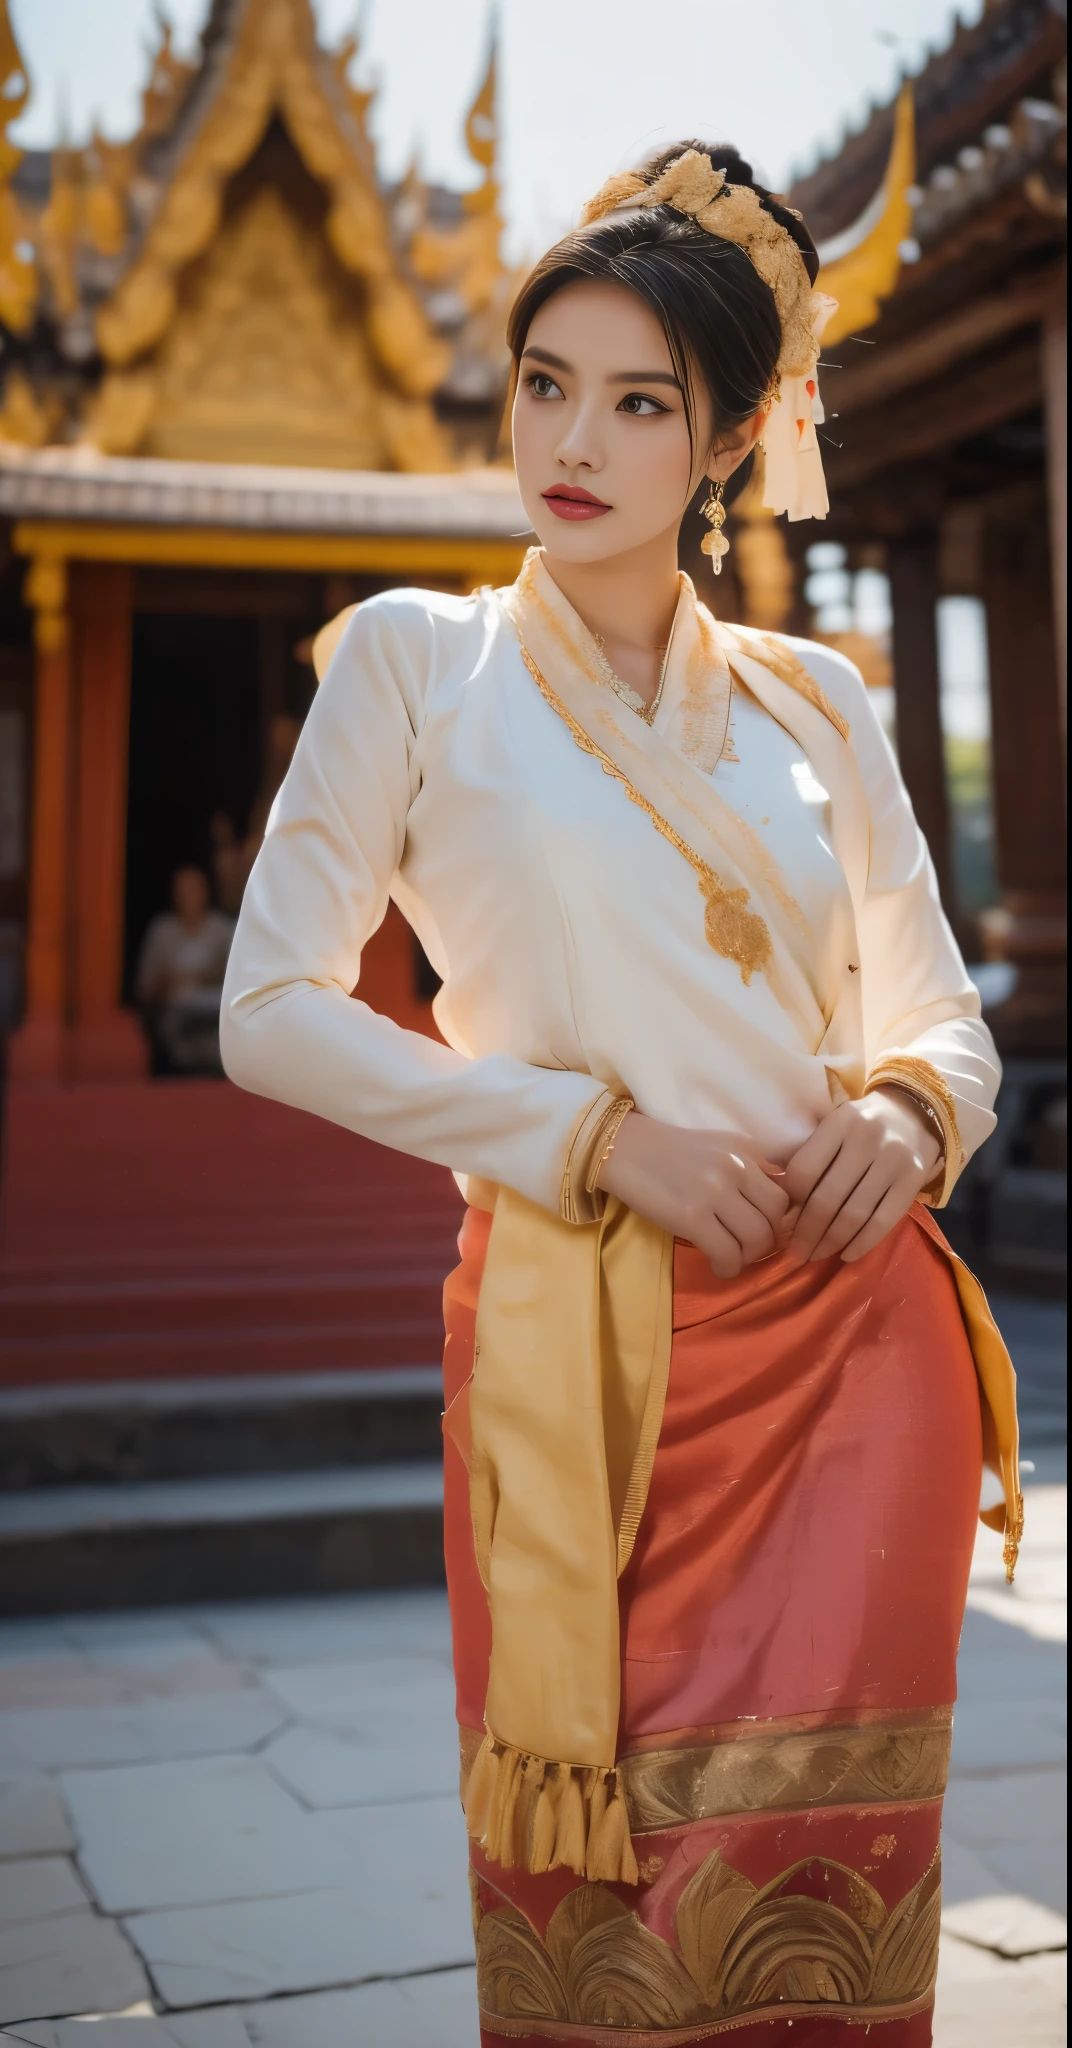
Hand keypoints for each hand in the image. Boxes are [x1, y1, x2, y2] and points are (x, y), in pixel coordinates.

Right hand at [595, 1112, 789, 1278]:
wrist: (621, 1149)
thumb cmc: (666, 1151)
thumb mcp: (717, 1148)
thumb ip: (746, 1169)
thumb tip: (774, 1208)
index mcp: (745, 1149)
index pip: (784, 1191)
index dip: (779, 1219)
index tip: (764, 1229)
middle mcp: (736, 1167)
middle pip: (776, 1217)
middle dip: (767, 1240)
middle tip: (747, 1247)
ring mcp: (715, 1191)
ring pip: (757, 1238)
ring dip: (748, 1256)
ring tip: (732, 1257)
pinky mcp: (692, 1216)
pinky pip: (727, 1253)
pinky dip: (728, 1267)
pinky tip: (718, 1266)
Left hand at [784, 1087, 942, 1264]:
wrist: (914, 1114)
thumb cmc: (862, 1127)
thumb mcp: (836, 1126)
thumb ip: (814, 1156)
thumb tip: (786, 1208)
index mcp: (839, 1122)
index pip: (804, 1170)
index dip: (791, 1201)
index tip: (784, 1218)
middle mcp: (867, 1138)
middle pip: (827, 1197)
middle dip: (807, 1232)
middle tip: (796, 1253)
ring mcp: (894, 1159)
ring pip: (854, 1214)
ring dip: (831, 1242)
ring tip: (816, 1255)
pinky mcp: (914, 1180)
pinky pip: (883, 1221)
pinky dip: (862, 1243)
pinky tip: (847, 1255)